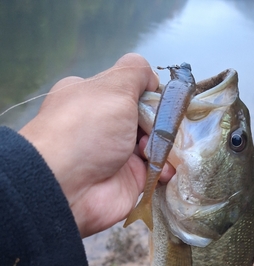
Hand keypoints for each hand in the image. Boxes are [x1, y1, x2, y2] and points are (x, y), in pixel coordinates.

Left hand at [19, 53, 174, 237]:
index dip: (149, 92)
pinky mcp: (130, 180)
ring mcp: (117, 154)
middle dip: (161, 121)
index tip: (159, 99)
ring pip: (155, 144)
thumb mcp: (112, 86)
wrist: (68, 185)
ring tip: (160, 148)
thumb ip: (136, 72)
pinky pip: (156, 171)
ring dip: (166, 145)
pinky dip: (166, 169)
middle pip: (146, 117)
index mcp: (93, 97)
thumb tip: (151, 78)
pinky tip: (166, 168)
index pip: (130, 90)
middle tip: (163, 127)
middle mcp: (104, 125)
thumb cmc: (88, 128)